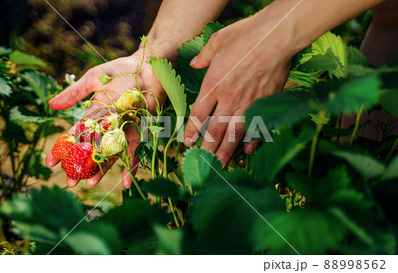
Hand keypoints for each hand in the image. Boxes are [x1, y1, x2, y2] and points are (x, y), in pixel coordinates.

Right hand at [46, 51, 164, 187]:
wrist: (148, 66)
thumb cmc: (120, 70)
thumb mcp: (93, 79)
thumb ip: (74, 93)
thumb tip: (51, 106)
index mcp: (94, 115)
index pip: (75, 135)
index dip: (63, 149)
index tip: (50, 162)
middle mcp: (107, 126)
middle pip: (91, 150)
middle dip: (80, 166)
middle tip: (71, 182)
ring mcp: (123, 131)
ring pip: (110, 154)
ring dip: (101, 169)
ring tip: (91, 183)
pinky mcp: (140, 132)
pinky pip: (136, 152)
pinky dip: (132, 166)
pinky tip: (126, 183)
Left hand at [183, 13, 294, 165]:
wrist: (277, 37)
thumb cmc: (246, 35)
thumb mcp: (218, 40)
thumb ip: (204, 56)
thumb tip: (195, 64)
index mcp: (213, 84)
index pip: (198, 114)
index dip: (191, 130)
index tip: (187, 142)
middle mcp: (229, 99)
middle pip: (215, 130)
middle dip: (207, 148)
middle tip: (202, 163)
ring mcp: (249, 103)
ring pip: (234, 133)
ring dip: (226, 151)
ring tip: (220, 165)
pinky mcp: (266, 103)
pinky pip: (257, 126)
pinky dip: (253, 140)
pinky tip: (249, 150)